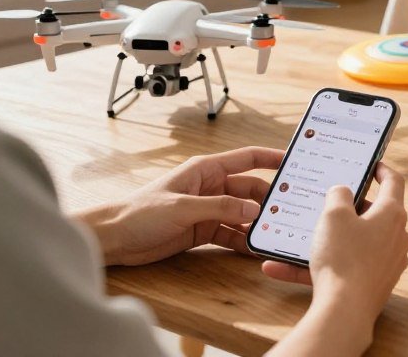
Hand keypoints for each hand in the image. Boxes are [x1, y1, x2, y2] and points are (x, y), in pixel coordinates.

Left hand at [76, 147, 281, 266]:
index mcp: (206, 170)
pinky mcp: (202, 230)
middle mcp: (210, 187)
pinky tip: (254, 249)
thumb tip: (253, 210)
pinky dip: (241, 240)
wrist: (114, 238)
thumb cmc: (140, 212)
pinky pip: (229, 233)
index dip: (271, 158)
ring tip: (275, 233)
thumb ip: (219, 208)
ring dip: (256, 223)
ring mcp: (208, 209)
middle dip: (268, 200)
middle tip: (288, 210)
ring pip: (241, 214)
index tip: (293, 161)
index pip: (247, 159)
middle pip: (249, 190)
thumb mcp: (182, 207)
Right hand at [262, 163, 407, 349]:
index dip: (382, 169)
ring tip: (297, 236)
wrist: (344, 312)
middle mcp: (396, 237)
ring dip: (327, 239)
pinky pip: (343, 267)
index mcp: (392, 214)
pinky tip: (280, 267)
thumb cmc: (343, 258)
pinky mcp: (373, 284)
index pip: (393, 182)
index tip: (373, 165)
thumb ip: (338, 195)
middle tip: (330, 202)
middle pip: (374, 214)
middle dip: (350, 208)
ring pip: (355, 243)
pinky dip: (317, 265)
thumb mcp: (334, 215)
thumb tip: (342, 191)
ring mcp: (386, 263)